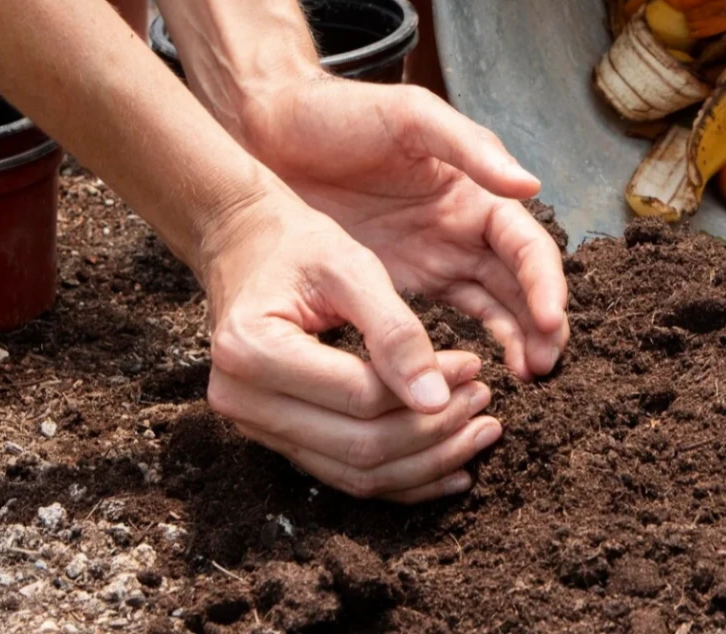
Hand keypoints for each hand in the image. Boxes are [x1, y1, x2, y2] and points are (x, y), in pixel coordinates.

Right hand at [198, 184, 502, 501]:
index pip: (359, 395)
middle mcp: (241, 399)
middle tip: (485, 402)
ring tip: (479, 432)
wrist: (245, 248)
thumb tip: (437, 401)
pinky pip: (345, 474)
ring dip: (426, 461)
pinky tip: (450, 468)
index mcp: (252, 350)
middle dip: (434, 433)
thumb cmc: (298, 247)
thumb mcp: (349, 267)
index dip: (428, 389)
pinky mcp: (276, 438)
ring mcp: (254, 426)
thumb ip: (394, 330)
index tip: (475, 366)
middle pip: (359, 446)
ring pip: (356, 473)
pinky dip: (402, 478)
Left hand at [227, 74, 568, 380]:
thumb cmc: (340, 113)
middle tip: (543, 367)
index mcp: (475, 192)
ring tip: (526, 378)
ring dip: (514, 341)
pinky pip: (446, 321)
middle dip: (540, 325)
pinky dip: (466, 347)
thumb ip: (470, 148)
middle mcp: (463, 230)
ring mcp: (433, 259)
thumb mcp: (410, 117)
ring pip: (493, 308)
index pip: (526, 246)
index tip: (550, 321)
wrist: (269, 129)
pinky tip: (473, 375)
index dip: (544, 283)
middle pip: (520, 285)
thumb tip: (531, 185)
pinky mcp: (398, 283)